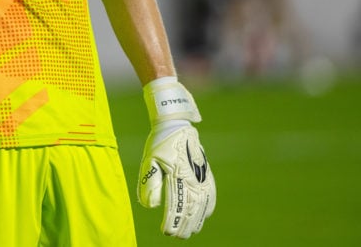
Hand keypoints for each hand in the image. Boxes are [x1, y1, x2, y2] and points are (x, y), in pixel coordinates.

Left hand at [138, 78, 215, 238]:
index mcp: (178, 177)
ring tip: (187, 231)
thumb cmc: (160, 144)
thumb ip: (149, 183)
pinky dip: (207, 209)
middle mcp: (194, 180)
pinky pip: (211, 196)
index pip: (176, 206)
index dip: (172, 222)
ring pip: (202, 206)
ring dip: (195, 221)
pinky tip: (203, 216)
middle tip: (175, 235)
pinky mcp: (207, 176)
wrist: (177, 126)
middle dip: (183, 225)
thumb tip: (150, 206)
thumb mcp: (150, 161)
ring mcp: (203, 178)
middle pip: (191, 210)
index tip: (166, 231)